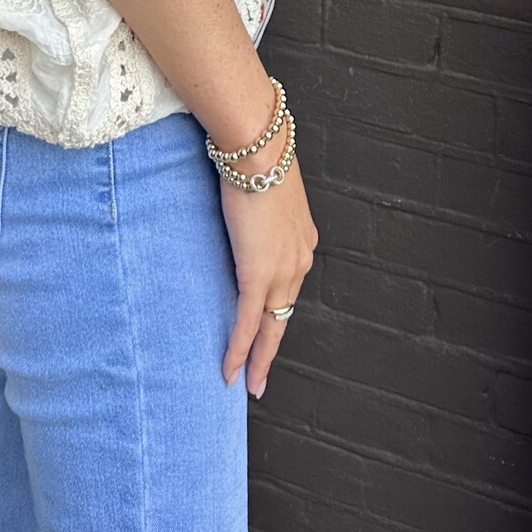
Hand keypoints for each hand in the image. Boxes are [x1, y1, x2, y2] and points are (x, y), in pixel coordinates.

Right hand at [217, 117, 317, 397]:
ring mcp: (282, 271)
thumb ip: (258, 205)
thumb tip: (241, 199)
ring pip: (270, 327)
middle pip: (283, 314)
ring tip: (248, 384)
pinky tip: (229, 371)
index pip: (288, 285)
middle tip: (260, 377)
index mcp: (302, 240)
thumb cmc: (257, 154)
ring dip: (258, 358)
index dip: (277, 311)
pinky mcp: (258, 274)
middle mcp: (299, 260)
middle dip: (271, 347)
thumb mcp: (264, 185)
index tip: (268, 328)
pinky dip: (240, 350)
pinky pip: (249, 323)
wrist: (258, 148)